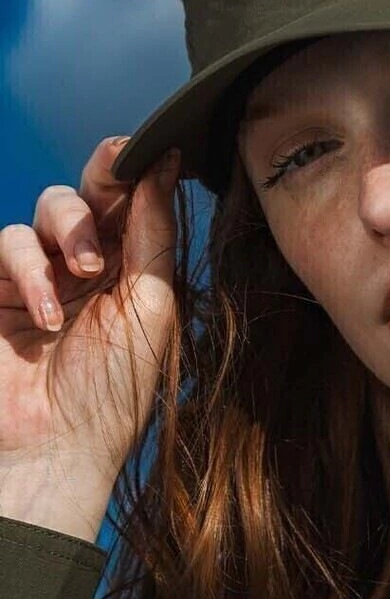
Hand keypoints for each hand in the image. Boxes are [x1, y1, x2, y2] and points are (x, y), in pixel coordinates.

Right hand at [0, 137, 179, 537]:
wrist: (58, 449)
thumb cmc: (114, 392)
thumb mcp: (149, 307)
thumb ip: (153, 235)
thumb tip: (164, 166)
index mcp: (137, 272)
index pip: (134, 204)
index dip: (135, 171)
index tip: (144, 149)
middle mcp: (91, 268)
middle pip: (90, 193)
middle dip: (100, 186)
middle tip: (113, 187)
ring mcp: (43, 277)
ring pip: (47, 209)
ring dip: (69, 232)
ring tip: (85, 275)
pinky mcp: (0, 291)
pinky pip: (8, 244)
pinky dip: (29, 269)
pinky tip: (48, 312)